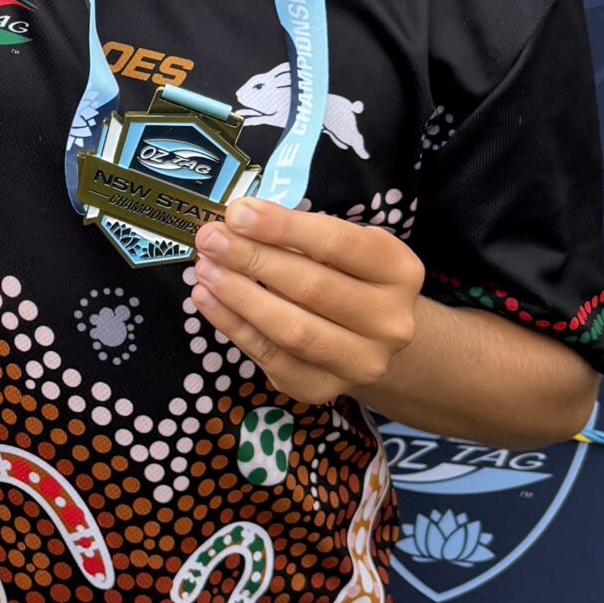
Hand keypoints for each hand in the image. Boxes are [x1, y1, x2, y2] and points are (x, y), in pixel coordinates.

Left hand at [187, 199, 422, 405]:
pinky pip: (272, 359)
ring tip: (204, 269)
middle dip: (253, 259)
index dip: (284, 227)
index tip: (238, 213)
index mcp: (399, 271)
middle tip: (210, 239)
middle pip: (313, 288)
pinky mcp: (324, 389)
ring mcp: (362, 362)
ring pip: (293, 330)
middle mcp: (391, 322)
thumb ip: (297, 234)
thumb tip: (237, 220)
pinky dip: (234, 327)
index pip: (338, 244)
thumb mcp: (340, 247)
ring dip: (240, 296)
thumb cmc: (346, 277)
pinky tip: (207, 300)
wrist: (369, 339)